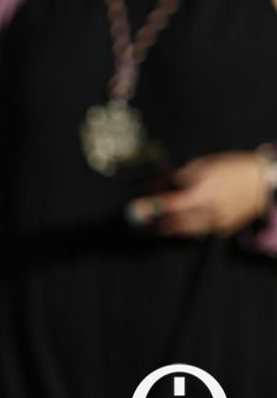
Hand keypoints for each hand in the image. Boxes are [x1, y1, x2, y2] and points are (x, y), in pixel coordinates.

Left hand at [127, 151, 271, 236]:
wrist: (264, 182)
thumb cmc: (232, 169)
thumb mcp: (202, 166)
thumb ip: (178, 178)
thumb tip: (159, 185)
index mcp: (201, 195)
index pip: (168, 206)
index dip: (149, 208)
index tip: (134, 209)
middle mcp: (208, 214)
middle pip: (172, 224)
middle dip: (154, 222)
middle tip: (141, 218)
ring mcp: (216, 225)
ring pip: (183, 232)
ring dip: (167, 226)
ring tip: (155, 221)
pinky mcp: (222, 230)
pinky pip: (198, 231)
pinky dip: (186, 227)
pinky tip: (180, 219)